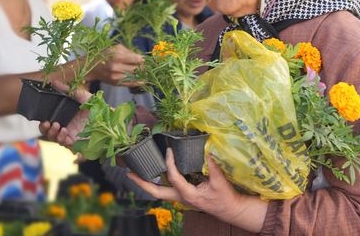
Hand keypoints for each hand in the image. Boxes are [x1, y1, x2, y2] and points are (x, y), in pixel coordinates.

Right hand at [38, 80, 91, 148]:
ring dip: (53, 133)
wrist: (110, 118)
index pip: (49, 122)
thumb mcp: (82, 96)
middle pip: (49, 132)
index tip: (43, 118)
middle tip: (48, 123)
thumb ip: (67, 90)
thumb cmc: (97, 107)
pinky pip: (65, 144)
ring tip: (57, 126)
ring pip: (55, 139)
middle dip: (45, 129)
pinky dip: (62, 139)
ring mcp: (71, 136)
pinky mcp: (77, 143)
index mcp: (65, 117)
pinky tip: (65, 133)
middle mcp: (66, 127)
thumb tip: (54, 82)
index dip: (43, 122)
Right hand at [91, 44, 142, 84]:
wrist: (91, 67)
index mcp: (117, 55)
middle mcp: (116, 66)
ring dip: (142, 75)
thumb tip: (143, 58)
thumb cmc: (105, 55)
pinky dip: (139, 82)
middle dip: (143, 67)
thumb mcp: (116, 48)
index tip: (144, 59)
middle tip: (146, 66)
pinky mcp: (116, 83)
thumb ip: (130, 52)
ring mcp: (116, 76)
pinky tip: (143, 80)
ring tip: (145, 72)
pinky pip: (131, 84)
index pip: (138, 59)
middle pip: (137, 68)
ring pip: (136, 76)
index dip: (143, 60)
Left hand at [127, 148, 266, 232]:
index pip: (173, 177)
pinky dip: (156, 182)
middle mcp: (180, 197)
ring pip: (159, 192)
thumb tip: (207, 149)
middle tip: (129, 173)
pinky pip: (165, 189)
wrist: (229, 209)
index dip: (169, 163)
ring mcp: (180, 198)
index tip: (168, 151)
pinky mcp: (183, 195)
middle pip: (155, 192)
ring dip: (146, 184)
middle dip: (141, 183)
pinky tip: (152, 174)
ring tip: (134, 174)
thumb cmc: (225, 197)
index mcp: (188, 194)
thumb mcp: (219, 181)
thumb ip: (213, 166)